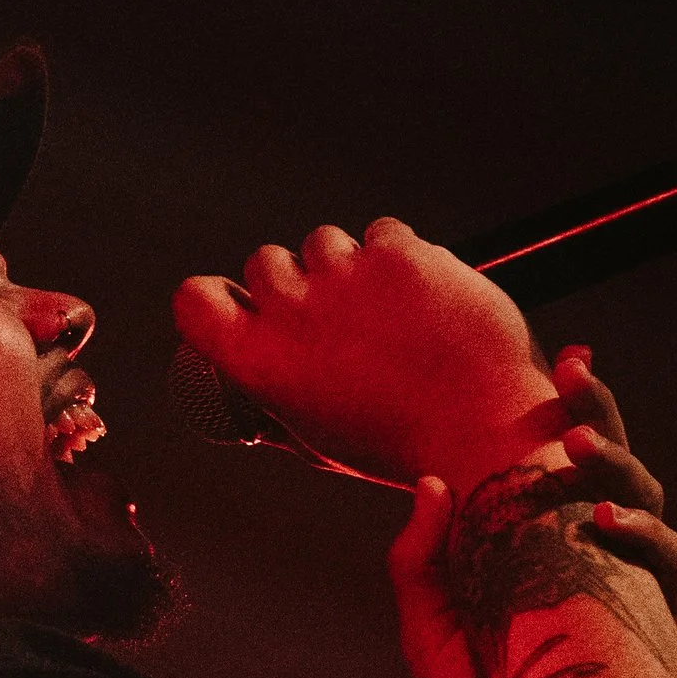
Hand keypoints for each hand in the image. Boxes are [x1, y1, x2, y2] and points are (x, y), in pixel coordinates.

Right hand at [173, 217, 558, 487]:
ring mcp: (344, 277)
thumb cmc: (399, 445)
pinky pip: (381, 232)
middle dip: (294, 281)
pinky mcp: (397, 253)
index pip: (194, 299)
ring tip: (385, 313)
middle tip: (336, 317)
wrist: (482, 431)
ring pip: (324, 241)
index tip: (240, 306)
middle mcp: (292, 314)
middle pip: (263, 261)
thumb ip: (276, 404)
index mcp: (259, 364)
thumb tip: (246, 390)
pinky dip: (396, 256)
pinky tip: (417, 296)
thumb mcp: (318, 440)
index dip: (213, 297)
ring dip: (346, 265)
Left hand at [387, 350, 676, 677]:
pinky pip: (668, 561)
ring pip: (646, 499)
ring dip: (616, 463)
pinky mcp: (656, 625)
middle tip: (572, 372)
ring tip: (576, 446)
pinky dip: (642, 532)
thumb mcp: (430, 627)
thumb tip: (430, 482)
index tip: (555, 362)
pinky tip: (606, 519)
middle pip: (611, 467)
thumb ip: (423, 558)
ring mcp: (631, 589)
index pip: (557, 470)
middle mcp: (595, 561)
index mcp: (544, 548)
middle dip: (597, 413)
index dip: (562, 417)